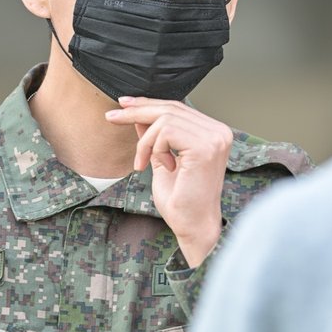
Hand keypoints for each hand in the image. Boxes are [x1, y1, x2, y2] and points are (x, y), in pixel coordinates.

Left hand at [105, 97, 232, 267]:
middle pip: (170, 108)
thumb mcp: (161, 160)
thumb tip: (138, 115)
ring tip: (143, 163)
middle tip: (112, 117)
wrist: (192, 227)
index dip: (148, 104)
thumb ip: (155, 137)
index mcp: (213, 132)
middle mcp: (219, 131)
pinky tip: (162, 167)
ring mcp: (214, 138)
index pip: (177, 108)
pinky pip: (166, 132)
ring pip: (164, 119)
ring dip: (145, 141)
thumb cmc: (180, 201)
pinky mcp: (205, 147)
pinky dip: (153, 147)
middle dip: (137, 111)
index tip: (123, 104)